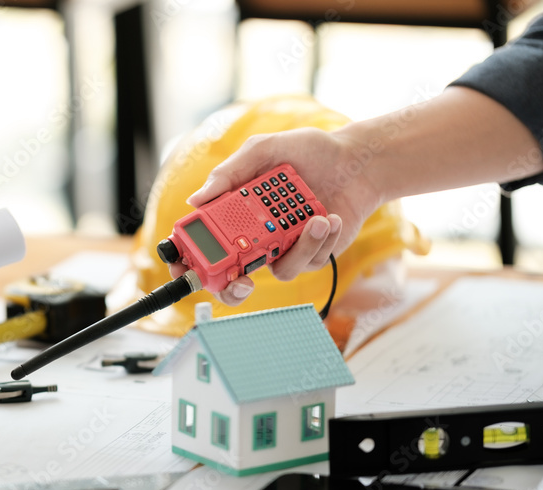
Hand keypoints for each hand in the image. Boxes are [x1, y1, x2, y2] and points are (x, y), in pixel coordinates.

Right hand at [182, 127, 383, 305]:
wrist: (356, 160)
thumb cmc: (308, 152)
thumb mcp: (265, 150)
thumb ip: (230, 172)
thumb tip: (196, 200)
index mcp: (236, 211)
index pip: (204, 243)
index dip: (189, 262)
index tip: (185, 268)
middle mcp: (255, 235)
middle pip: (232, 277)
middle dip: (233, 286)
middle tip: (242, 279)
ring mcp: (283, 247)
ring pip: (278, 270)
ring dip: (298, 248)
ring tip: (316, 219)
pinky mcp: (312, 254)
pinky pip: (309, 261)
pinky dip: (322, 240)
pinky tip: (331, 217)